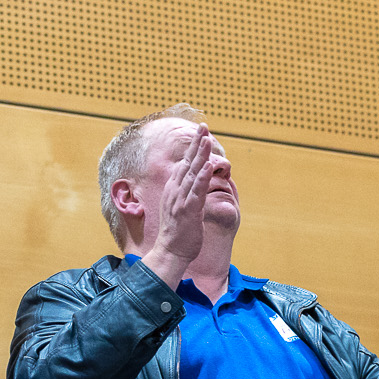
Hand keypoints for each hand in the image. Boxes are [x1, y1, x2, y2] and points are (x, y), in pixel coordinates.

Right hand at [146, 124, 215, 273]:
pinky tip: (208, 166)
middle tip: (204, 127)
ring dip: (200, 155)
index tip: (201, 133)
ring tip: (206, 139)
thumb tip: (194, 182)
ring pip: (192, 173)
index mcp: (174, 189)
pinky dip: (202, 178)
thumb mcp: (180, 206)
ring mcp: (181, 200)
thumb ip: (186, 192)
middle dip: (196, 144)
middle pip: (187, 163)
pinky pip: (196, 191)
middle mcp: (175, 191)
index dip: (193, 148)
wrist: (170, 251)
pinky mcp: (188, 211)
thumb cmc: (178, 232)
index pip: (185, 164)